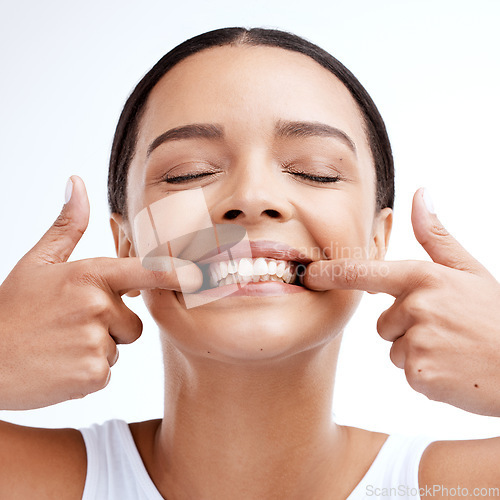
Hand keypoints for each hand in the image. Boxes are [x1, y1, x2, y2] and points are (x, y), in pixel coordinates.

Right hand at [0, 176, 201, 409]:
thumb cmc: (11, 309)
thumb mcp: (37, 262)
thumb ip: (67, 225)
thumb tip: (77, 183)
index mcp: (90, 275)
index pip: (147, 272)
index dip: (178, 275)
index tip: (202, 276)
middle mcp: (98, 306)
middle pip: (132, 322)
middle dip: (109, 325)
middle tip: (69, 326)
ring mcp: (96, 342)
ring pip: (118, 346)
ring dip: (97, 348)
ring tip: (61, 344)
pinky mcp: (92, 375)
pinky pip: (106, 371)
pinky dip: (87, 372)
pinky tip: (59, 365)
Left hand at [302, 188, 499, 416]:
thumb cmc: (497, 317)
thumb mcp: (470, 271)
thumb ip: (436, 237)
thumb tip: (419, 195)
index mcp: (423, 277)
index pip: (364, 273)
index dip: (332, 274)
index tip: (311, 274)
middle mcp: (415, 307)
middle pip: (384, 323)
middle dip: (408, 329)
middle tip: (447, 331)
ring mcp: (417, 341)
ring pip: (395, 349)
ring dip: (418, 353)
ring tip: (453, 350)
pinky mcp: (419, 374)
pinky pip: (407, 372)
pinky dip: (426, 375)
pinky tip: (453, 369)